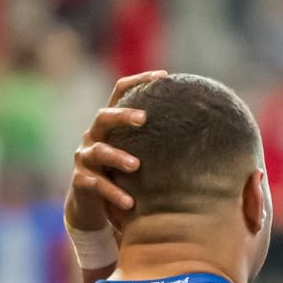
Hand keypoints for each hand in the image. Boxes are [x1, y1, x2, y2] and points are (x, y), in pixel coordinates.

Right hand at [65, 70, 167, 233]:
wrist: (91, 206)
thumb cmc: (122, 175)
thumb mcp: (135, 153)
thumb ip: (154, 140)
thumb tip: (201, 129)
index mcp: (109, 124)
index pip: (119, 92)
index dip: (138, 80)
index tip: (163, 76)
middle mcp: (93, 136)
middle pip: (103, 117)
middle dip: (122, 116)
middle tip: (143, 118)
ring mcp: (85, 158)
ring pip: (99, 152)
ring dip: (118, 157)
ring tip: (136, 165)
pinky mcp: (81, 182)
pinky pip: (96, 185)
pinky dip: (114, 193)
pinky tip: (130, 203)